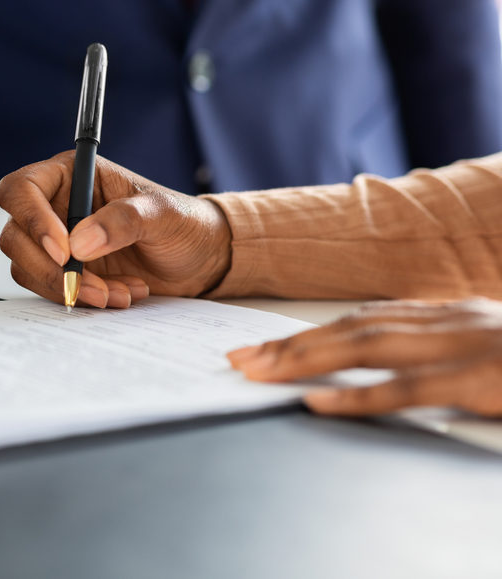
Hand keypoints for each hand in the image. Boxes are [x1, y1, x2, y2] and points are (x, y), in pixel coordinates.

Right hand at [0, 151, 231, 307]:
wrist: (199, 259)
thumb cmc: (183, 223)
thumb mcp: (162, 215)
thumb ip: (123, 221)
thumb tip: (79, 243)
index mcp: (71, 175)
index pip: (21, 189)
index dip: (32, 219)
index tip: (64, 251)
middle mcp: (55, 206)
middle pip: (15, 236)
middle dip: (51, 268)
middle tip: (92, 285)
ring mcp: (56, 241)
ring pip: (28, 268)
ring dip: (71, 288)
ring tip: (118, 292)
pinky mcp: (64, 271)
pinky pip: (50, 289)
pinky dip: (81, 298)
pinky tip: (119, 294)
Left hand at [228, 298, 501, 416]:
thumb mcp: (491, 349)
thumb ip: (443, 355)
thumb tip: (395, 370)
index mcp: (450, 316)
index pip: (364, 320)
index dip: (311, 332)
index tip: (265, 346)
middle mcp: (450, 322)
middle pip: (353, 328)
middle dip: (292, 343)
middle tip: (242, 359)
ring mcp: (464, 347)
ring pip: (368, 347)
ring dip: (306, 359)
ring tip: (260, 372)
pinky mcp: (481, 380)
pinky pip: (408, 388)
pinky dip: (358, 395)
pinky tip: (316, 401)